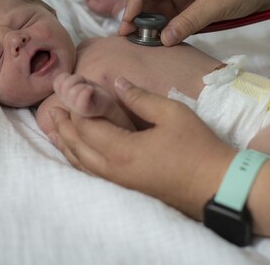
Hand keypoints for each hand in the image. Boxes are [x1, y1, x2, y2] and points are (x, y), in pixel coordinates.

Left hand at [49, 77, 235, 219]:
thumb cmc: (198, 147)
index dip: (75, 105)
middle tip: (52, 107)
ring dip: (66, 143)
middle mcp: (112, 170)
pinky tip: (78, 152)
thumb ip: (139, 97)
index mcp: (121, 150)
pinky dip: (78, 158)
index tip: (70, 87)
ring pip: (81, 163)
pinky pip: (92, 172)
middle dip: (62, 125)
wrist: (217, 186)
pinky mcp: (126, 188)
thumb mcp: (172, 114)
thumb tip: (115, 81)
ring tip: (55, 128)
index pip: (85, 125)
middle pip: (76, 145)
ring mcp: (118, 183)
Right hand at [120, 0, 269, 45]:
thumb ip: (190, 21)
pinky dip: (164, 29)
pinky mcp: (191, 6)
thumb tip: (164, 39)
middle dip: (139, 14)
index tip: (129, 19)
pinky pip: (172, 17)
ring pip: (159, 8)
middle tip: (128, 36)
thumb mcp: (217, 4)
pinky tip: (158, 41)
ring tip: (142, 42)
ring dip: (150, 24)